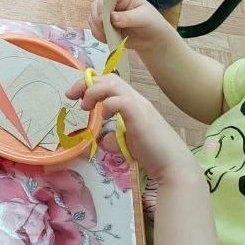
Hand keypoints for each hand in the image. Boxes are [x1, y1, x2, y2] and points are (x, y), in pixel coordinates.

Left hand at [66, 74, 198, 184]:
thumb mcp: (125, 143)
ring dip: (93, 91)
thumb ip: (112, 138)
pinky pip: (120, 100)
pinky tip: (104, 117)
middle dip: (85, 83)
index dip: (89, 84)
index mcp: (132, 103)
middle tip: (72, 96)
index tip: (74, 95)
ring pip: (112, 83)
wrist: (172, 165)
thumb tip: (100, 139)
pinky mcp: (140, 115)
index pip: (109, 82)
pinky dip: (107, 105)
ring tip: (85, 106)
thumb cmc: (151, 154)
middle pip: (108, 78)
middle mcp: (136, 99)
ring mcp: (139, 105)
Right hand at [88, 0, 178, 53]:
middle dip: (98, 18)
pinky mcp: (104, 26)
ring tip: (110, 35)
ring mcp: (106, 15)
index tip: (104, 16)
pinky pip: (94, 29)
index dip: (102, 4)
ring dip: (98, 28)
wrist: (153, 39)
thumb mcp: (144, 18)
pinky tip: (109, 39)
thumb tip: (112, 18)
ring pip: (92, 18)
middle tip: (107, 28)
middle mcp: (112, 3)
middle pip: (95, 6)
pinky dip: (99, 35)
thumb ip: (128, 17)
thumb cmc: (152, 24)